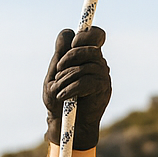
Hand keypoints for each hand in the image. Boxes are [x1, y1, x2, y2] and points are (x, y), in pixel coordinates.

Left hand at [43, 27, 111, 151]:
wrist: (64, 124)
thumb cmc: (58, 99)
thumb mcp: (54, 74)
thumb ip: (60, 54)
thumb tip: (69, 32)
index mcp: (87, 56)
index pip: (96, 35)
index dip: (86, 35)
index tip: (73, 43)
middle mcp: (98, 64)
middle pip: (90, 48)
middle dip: (70, 56)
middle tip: (59, 69)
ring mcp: (103, 76)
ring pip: (86, 67)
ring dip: (67, 78)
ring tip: (58, 90)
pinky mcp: (103, 89)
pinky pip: (87, 82)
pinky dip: (71, 88)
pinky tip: (63, 96)